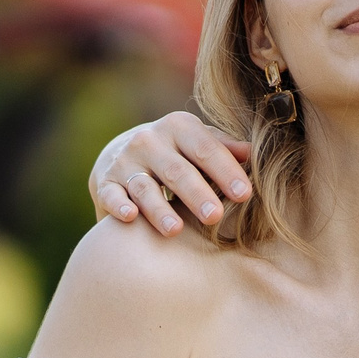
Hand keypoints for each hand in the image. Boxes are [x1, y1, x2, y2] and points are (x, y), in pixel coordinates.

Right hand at [90, 113, 252, 234]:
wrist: (122, 154)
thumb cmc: (177, 153)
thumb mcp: (199, 144)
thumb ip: (224, 149)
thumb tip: (252, 154)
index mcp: (179, 127)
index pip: (205, 149)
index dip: (225, 171)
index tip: (244, 194)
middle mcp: (150, 141)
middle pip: (176, 170)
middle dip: (196, 193)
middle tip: (214, 217)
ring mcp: (125, 162)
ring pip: (144, 186)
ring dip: (158, 208)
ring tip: (175, 230)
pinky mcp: (106, 183)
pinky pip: (112, 195)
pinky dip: (118, 205)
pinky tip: (130, 217)